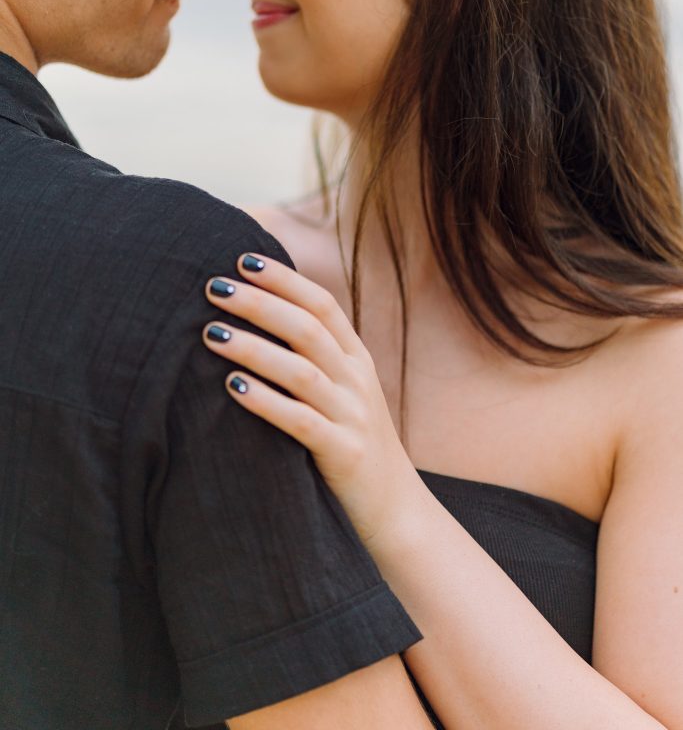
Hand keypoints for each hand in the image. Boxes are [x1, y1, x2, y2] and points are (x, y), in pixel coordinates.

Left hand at [202, 254, 417, 545]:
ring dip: (254, 349)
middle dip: (259, 303)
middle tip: (213, 287)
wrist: (397, 511)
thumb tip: (257, 319)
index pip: (322, 304)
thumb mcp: (343, 393)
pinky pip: (302, 422)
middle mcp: (358, 381)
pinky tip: (232, 388)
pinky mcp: (344, 455)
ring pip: (301, 371)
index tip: (242, 259)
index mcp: (356, 360)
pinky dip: (266, 402)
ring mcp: (353, 417)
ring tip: (210, 333)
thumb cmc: (352, 445)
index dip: (284, 279)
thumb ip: (313, 358)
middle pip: (307, 328)